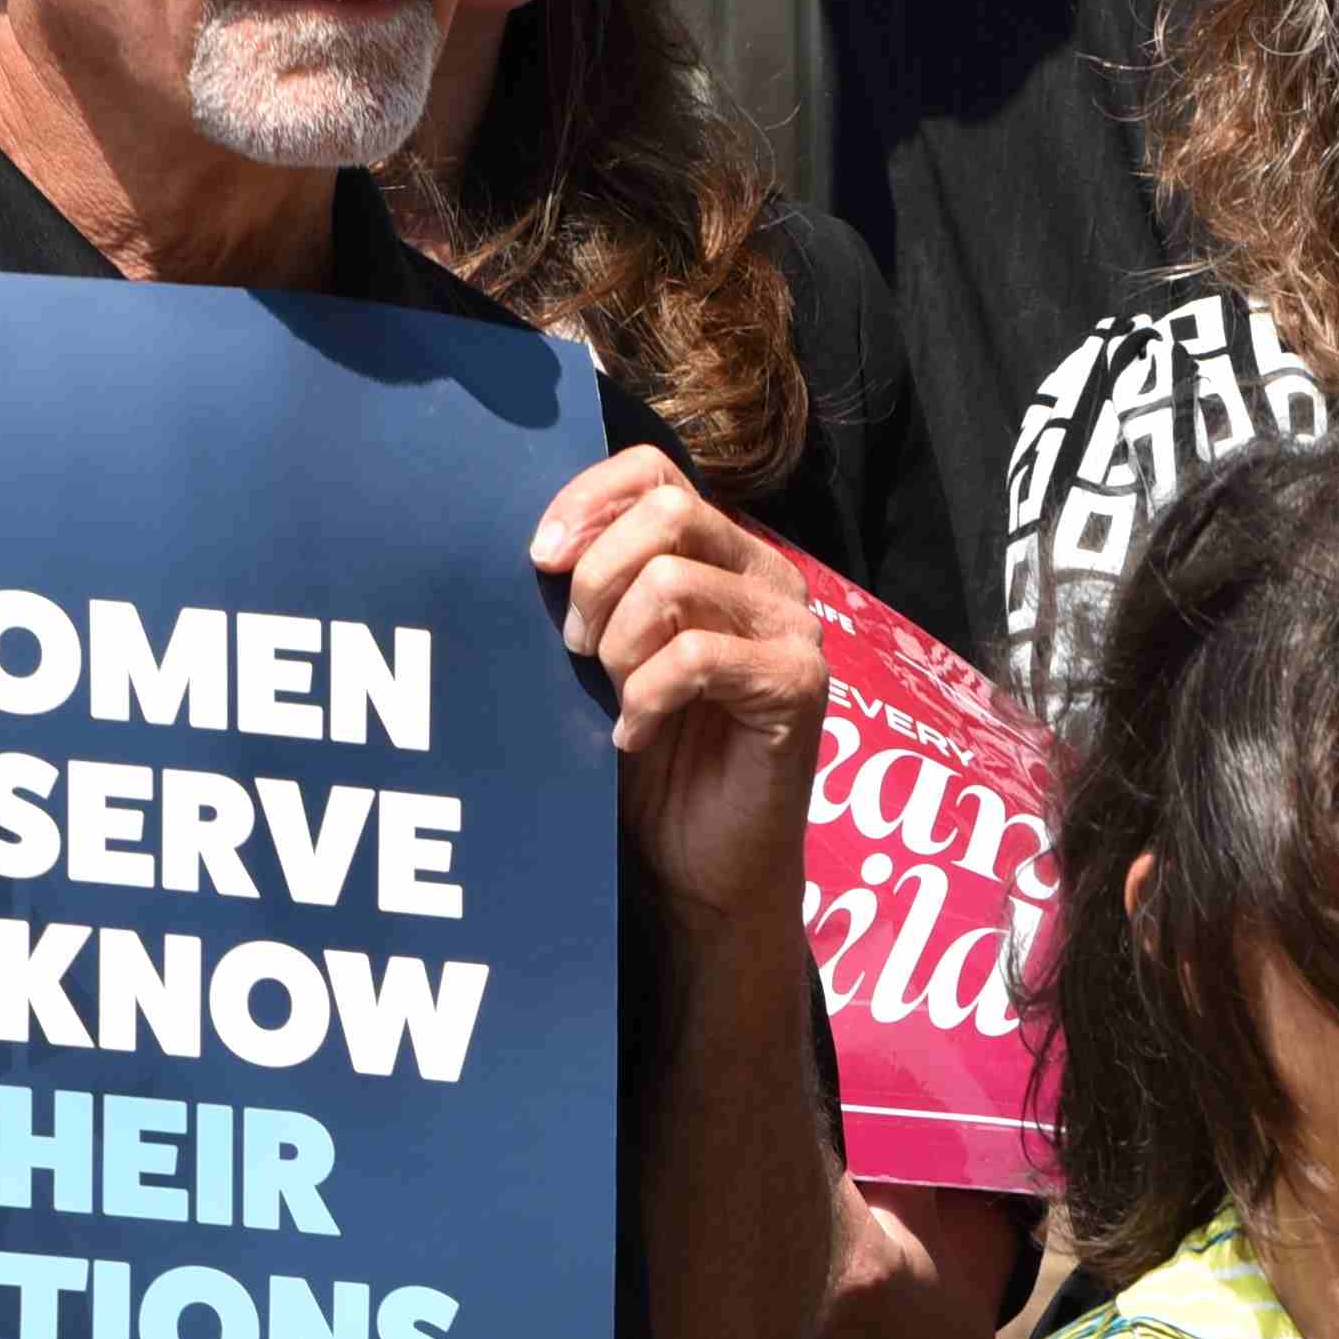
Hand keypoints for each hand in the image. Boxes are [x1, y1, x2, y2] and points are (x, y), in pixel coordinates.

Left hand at [537, 450, 827, 927]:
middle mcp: (767, 578)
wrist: (699, 870)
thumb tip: (539, 541)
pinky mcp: (799, 687)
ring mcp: (793, 630)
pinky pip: (697, 657)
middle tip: (577, 649)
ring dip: (620, 645)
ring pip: (675, 580)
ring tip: (615, 697)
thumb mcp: (608, 656)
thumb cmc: (651, 765)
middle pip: (667, 511)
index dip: (587, 498)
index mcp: (723, 554)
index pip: (655, 468)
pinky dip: (646, 698)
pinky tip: (634, 736)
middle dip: (596, 578)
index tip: (540, 559)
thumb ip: (596, 589)